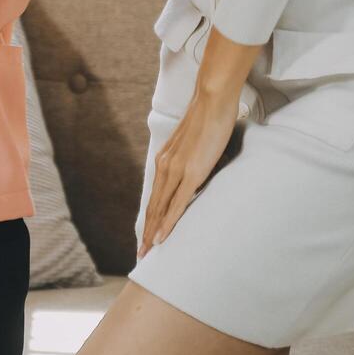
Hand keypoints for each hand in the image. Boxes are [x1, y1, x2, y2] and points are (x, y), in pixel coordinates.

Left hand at [138, 87, 239, 259]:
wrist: (211, 101)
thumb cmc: (208, 120)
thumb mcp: (194, 144)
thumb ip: (191, 159)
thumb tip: (197, 172)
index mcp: (165, 160)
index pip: (155, 195)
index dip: (150, 217)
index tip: (146, 236)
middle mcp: (165, 166)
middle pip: (153, 206)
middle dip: (147, 231)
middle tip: (142, 254)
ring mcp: (176, 170)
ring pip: (160, 209)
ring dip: (153, 232)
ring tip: (148, 251)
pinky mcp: (191, 173)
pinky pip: (177, 203)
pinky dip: (168, 222)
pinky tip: (162, 237)